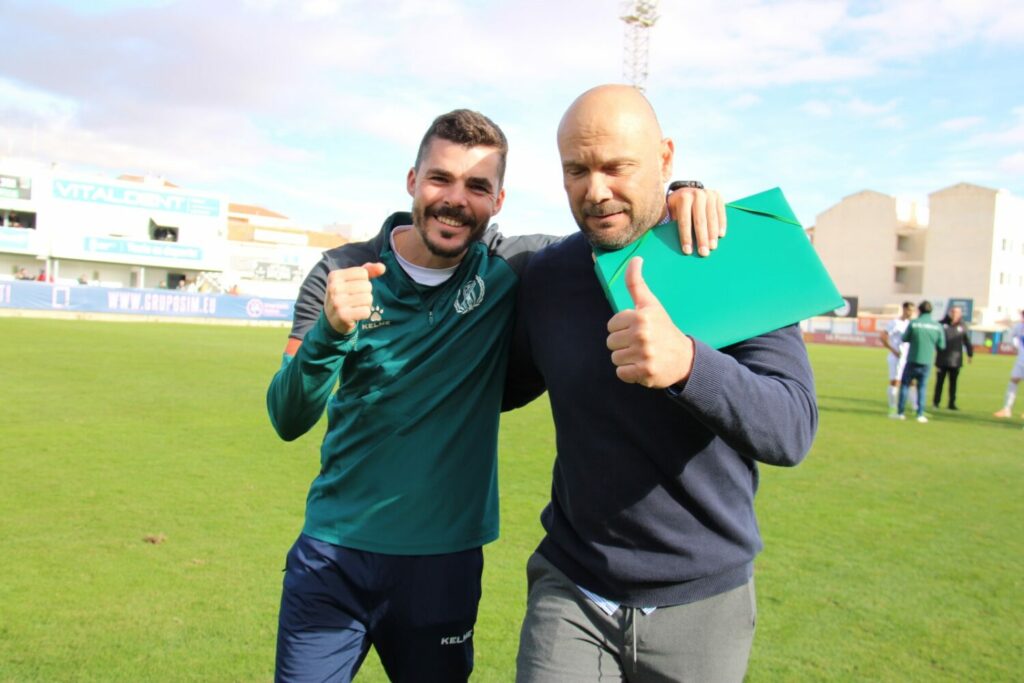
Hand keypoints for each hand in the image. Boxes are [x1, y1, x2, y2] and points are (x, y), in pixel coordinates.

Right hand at [324, 263, 386, 334]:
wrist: (332, 319)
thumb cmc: (345, 296)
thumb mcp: (352, 280)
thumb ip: (368, 271)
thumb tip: (382, 267)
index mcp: (334, 276)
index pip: (363, 273)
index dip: (363, 281)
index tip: (353, 288)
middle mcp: (334, 288)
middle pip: (367, 285)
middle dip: (366, 293)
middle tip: (355, 299)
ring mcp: (337, 302)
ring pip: (368, 298)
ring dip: (366, 304)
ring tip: (355, 306)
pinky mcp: (343, 316)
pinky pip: (366, 311)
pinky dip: (364, 314)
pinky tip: (355, 314)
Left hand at [606, 257, 694, 387]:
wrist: (684, 358)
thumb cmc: (663, 328)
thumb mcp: (651, 304)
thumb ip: (636, 283)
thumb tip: (635, 259)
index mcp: (641, 316)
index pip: (611, 325)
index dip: (622, 328)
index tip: (638, 329)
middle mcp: (643, 334)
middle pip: (611, 342)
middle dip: (623, 344)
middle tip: (641, 344)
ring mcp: (644, 354)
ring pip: (615, 358)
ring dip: (626, 359)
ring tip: (642, 355)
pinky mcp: (645, 372)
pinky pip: (621, 373)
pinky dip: (629, 373)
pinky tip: (642, 366)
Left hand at [666, 187, 726, 256]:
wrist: (687, 191)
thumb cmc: (677, 207)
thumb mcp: (671, 212)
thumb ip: (672, 223)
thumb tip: (673, 243)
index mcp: (683, 198)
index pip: (684, 221)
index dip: (686, 237)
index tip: (687, 251)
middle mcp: (697, 194)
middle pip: (700, 221)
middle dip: (702, 239)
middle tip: (703, 253)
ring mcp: (709, 194)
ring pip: (712, 218)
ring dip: (712, 235)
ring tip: (712, 247)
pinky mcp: (718, 196)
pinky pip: (721, 213)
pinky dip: (721, 224)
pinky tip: (720, 235)